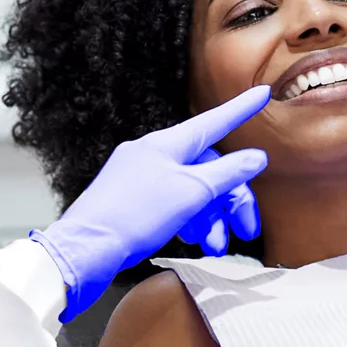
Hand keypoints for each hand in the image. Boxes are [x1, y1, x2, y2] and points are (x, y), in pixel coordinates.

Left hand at [34, 86, 271, 319]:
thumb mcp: (190, 193)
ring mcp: (143, 179)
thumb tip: (256, 157)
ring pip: (193, 190)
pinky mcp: (135, 204)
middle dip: (231, 199)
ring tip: (215, 246)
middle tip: (246, 229)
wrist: (84, 252)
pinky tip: (194, 240)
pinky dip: (190, 221)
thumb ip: (227, 174)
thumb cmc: (132, 218)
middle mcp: (154, 155)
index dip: (240, 110)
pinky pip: (174, 204)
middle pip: (209, 168)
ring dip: (211, 218)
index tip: (261, 94)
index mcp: (166, 144)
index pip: (214, 122)